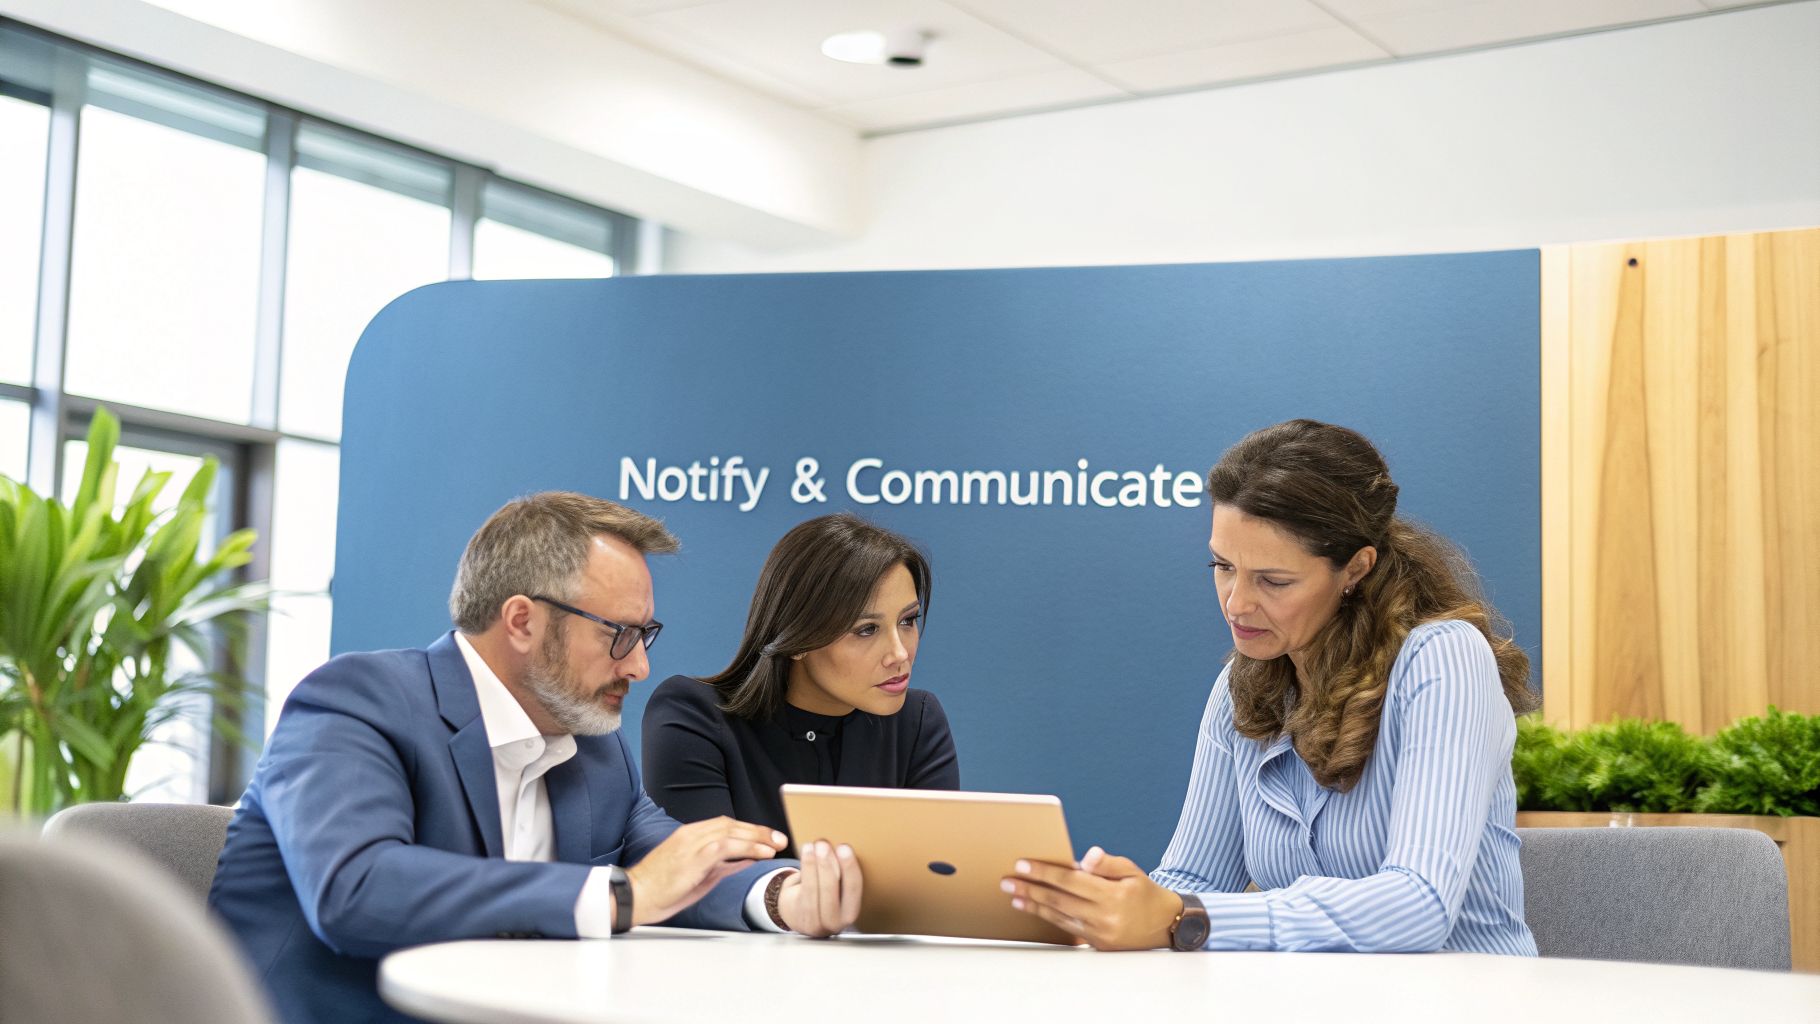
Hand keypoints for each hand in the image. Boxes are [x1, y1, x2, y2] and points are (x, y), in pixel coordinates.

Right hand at [625, 816, 784, 925]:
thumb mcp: (699, 875)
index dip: (750, 830)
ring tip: (776, 844)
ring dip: (757, 837)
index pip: (726, 825)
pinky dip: (747, 847)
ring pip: (731, 832)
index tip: (769, 837)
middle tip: (780, 838)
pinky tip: (763, 853)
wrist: (635, 896)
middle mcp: (692, 834)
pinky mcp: (693, 856)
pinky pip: (725, 846)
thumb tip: (748, 859)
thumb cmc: (663, 889)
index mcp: (690, 835)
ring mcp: (691, 843)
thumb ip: (723, 864)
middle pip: (732, 825)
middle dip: (758, 831)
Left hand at [774, 839, 861, 937]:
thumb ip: (842, 874)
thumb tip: (841, 847)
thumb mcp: (839, 891)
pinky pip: (802, 890)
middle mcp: (835, 922)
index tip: (844, 847)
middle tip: (824, 845)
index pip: (853, 889)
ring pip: (813, 890)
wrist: (802, 916)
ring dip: (812, 865)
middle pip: (831, 891)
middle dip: (827, 865)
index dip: (849, 867)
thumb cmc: (825, 896)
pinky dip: (804, 869)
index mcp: (851, 913)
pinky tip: (806, 852)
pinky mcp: (798, 917)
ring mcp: (815, 923)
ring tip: (811, 846)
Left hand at [1002, 846, 1181, 950]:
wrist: (1167, 925)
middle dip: (1030, 889)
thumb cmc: (1145, 892)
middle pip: (1059, 900)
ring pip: (1059, 917)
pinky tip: (1035, 910)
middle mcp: (1104, 917)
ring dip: (1034, 905)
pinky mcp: (1097, 944)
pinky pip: (1068, 928)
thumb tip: (1086, 857)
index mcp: (1111, 895)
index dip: (1044, 872)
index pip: (1070, 880)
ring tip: (1014, 895)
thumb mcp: (1132, 870)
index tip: (1022, 864)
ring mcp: (1100, 933)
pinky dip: (1048, 918)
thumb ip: (1106, 863)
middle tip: (1007, 881)